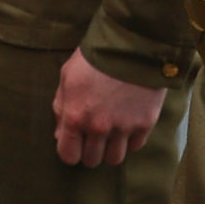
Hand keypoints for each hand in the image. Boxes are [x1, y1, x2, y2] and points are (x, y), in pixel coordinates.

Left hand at [51, 50, 167, 167]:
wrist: (132, 43)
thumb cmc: (94, 57)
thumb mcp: (68, 77)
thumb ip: (61, 108)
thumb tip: (60, 134)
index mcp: (75, 116)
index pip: (68, 156)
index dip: (70, 151)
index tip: (75, 143)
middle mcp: (98, 127)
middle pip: (92, 160)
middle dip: (90, 150)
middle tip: (93, 135)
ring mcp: (123, 128)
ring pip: (114, 159)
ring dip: (111, 149)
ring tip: (111, 132)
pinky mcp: (145, 124)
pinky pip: (135, 147)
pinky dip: (130, 140)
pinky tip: (127, 124)